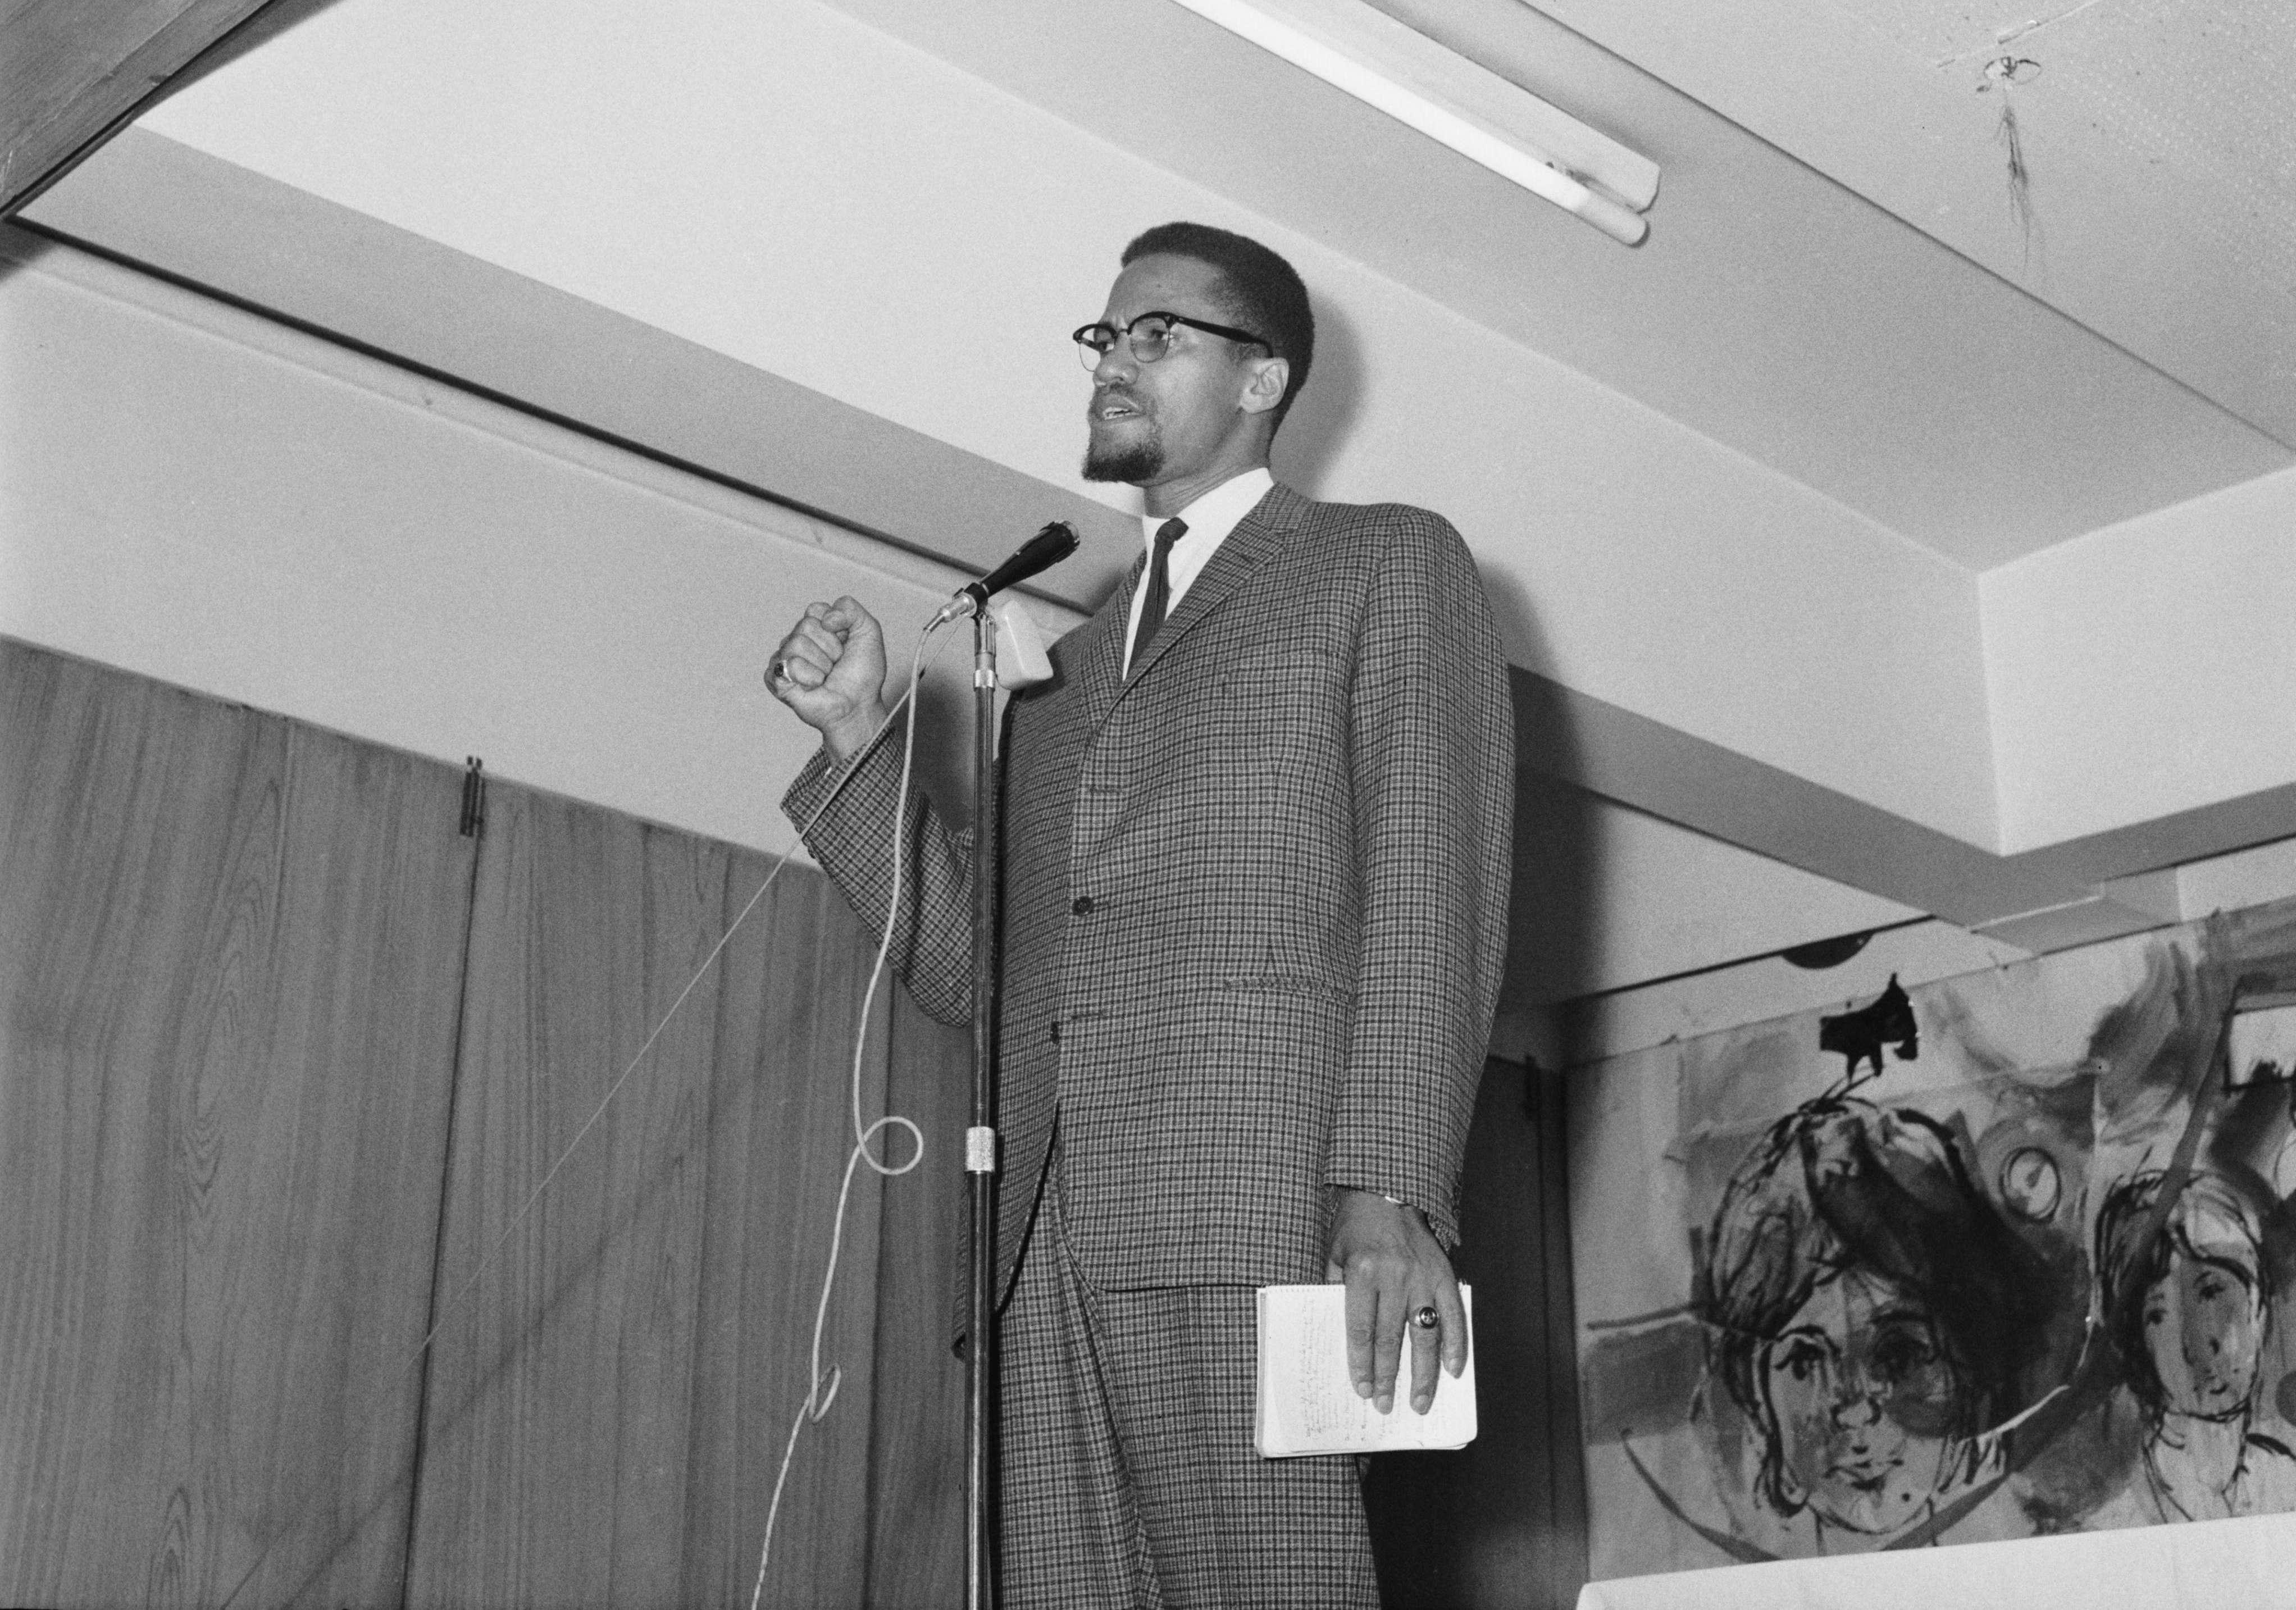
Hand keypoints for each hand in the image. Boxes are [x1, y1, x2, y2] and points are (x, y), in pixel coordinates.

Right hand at [766, 597, 890, 758]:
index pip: (815, 609)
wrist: (859, 705)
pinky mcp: (776, 679)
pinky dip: (810, 678)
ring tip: (826, 676)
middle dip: (831, 647)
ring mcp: (785, 659)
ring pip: (797, 643)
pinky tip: (815, 685)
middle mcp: (797, 640)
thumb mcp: (869, 631)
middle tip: (837, 664)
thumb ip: (850, 609)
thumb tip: (825, 618)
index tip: (846, 643)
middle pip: (806, 625)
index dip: (836, 626)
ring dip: (822, 664)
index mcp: (816, 627)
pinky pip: (789, 666)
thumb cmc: (862, 674)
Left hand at [1325, 1187, 1466, 1414]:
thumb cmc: (1354, 1229)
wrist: (1385, 1193)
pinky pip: (1453, 1315)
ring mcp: (1423, 1276)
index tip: (1361, 1389)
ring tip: (1420, 1402)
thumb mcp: (1334, 1258)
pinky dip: (1456, 1344)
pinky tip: (1453, 1370)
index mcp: (1362, 1273)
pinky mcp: (1444, 1274)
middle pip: (1392, 1339)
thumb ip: (1338, 1295)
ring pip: (1425, 1335)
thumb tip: (1347, 1343)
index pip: (1361, 1330)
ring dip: (1423, 1373)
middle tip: (1385, 1406)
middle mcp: (1394, 1276)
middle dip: (1388, 1377)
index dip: (1361, 1364)